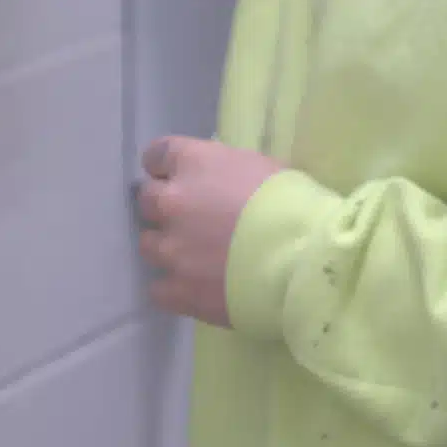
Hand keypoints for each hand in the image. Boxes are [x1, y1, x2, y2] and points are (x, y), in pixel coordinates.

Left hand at [136, 136, 284, 326]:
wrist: (300, 257)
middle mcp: (172, 202)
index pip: (157, 155)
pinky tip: (192, 286)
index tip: (173, 174)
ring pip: (147, 244)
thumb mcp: (259, 166)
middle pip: (146, 200)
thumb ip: (225, 173)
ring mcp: (172, 249)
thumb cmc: (289, 202)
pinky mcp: (179, 291)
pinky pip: (158, 289)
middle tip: (187, 217)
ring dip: (165, 245)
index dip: (163, 166)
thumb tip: (220, 184)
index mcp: (192, 163)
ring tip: (191, 255)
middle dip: (162, 205)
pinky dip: (171, 287)